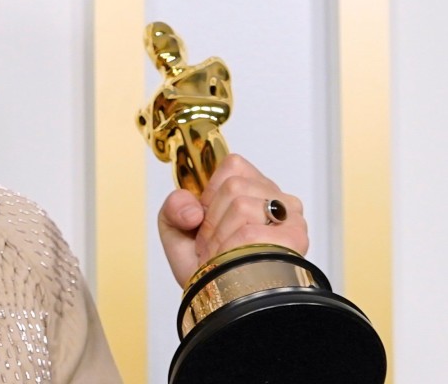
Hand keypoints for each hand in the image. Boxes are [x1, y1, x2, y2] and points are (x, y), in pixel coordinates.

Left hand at [158, 154, 308, 285]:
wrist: (218, 301)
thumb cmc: (204, 266)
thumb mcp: (175, 229)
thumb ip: (173, 205)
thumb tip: (192, 210)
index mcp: (252, 187)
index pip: (233, 165)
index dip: (211, 194)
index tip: (207, 219)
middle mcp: (276, 199)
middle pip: (234, 186)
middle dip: (213, 221)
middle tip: (215, 244)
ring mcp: (289, 219)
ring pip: (241, 206)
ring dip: (221, 238)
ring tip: (225, 255)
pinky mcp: (294, 240)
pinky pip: (251, 232)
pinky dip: (232, 250)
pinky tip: (235, 262)